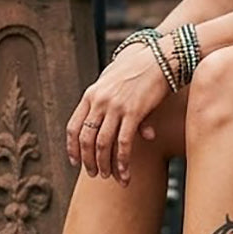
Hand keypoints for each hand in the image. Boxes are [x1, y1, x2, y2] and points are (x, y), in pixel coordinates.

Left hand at [66, 41, 171, 185]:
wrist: (160, 57)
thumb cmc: (139, 70)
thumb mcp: (116, 83)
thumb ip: (111, 105)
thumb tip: (119, 126)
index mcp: (91, 94)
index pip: (73, 126)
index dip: (72, 147)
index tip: (75, 162)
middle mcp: (99, 101)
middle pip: (86, 139)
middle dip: (88, 161)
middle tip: (93, 174)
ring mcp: (116, 107)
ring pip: (103, 144)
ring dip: (104, 164)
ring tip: (108, 176)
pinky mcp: (133, 112)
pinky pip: (123, 143)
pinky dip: (122, 162)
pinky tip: (124, 174)